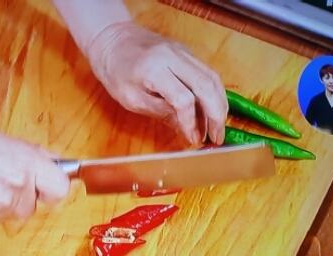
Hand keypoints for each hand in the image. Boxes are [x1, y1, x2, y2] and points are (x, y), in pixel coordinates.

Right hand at [0, 124, 69, 222]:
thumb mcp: (0, 138)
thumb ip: (29, 154)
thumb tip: (51, 161)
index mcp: (26, 160)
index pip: (60, 187)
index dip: (52, 189)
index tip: (44, 187)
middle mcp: (18, 183)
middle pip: (33, 204)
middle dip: (21, 196)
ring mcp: (1, 203)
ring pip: (12, 212)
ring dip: (2, 203)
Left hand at [84, 21, 227, 147]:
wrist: (112, 38)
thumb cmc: (115, 70)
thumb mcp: (130, 99)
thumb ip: (160, 111)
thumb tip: (185, 129)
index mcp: (154, 69)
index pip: (183, 99)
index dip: (190, 122)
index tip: (192, 140)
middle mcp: (174, 56)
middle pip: (206, 86)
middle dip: (216, 115)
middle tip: (216, 138)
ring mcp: (183, 52)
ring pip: (212, 78)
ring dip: (219, 105)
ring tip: (217, 128)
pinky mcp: (188, 53)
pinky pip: (207, 73)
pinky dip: (213, 94)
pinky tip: (211, 111)